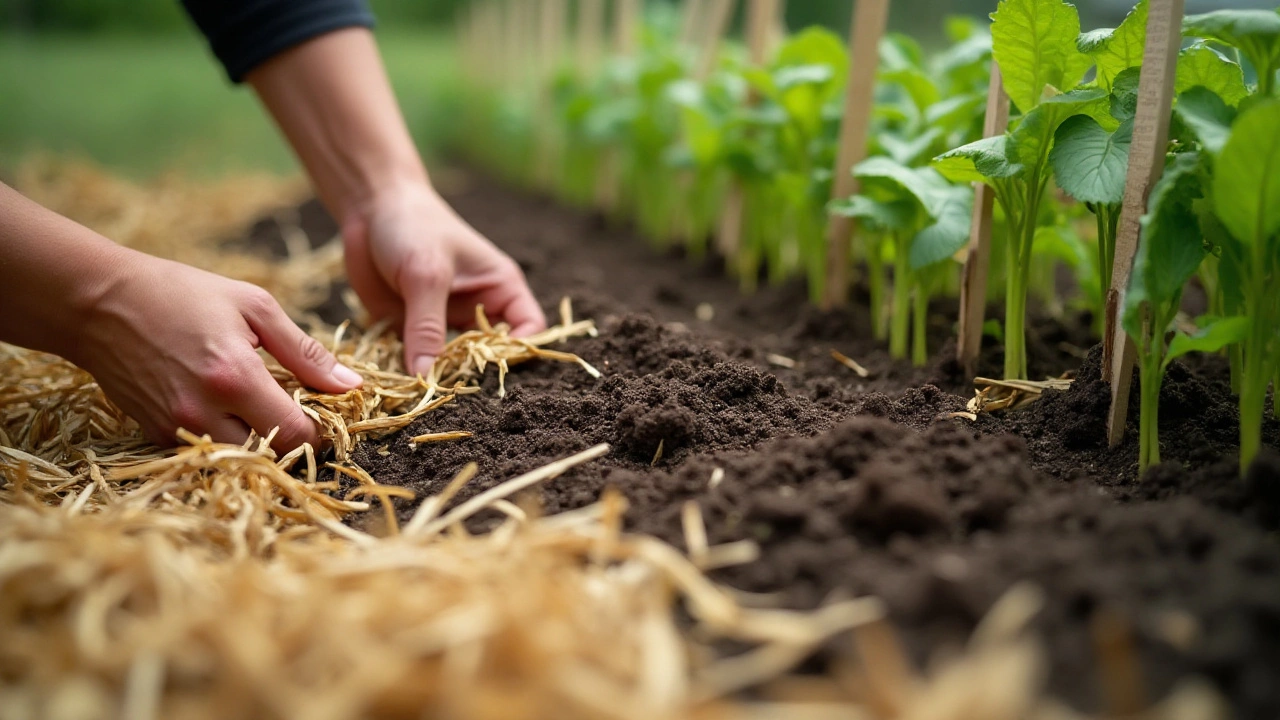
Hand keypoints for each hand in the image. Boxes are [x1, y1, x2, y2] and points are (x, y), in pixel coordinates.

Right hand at [75, 249, 363, 449]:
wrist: (98, 301)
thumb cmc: (181, 293)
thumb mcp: (254, 307)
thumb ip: (305, 351)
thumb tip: (351, 385)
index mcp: (235, 377)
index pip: (298, 435)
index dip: (320, 431)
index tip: (323, 413)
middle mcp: (204, 411)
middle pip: (270, 456)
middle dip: (292, 440)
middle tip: (295, 410)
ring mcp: (176, 427)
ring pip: (238, 459)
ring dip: (259, 442)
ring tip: (260, 407)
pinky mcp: (156, 434)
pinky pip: (207, 450)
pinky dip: (226, 437)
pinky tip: (226, 406)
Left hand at [340, 183, 545, 375]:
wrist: (369, 207)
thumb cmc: (412, 226)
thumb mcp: (426, 274)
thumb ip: (428, 327)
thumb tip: (428, 377)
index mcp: (500, 287)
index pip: (529, 328)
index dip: (518, 349)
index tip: (489, 365)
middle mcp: (478, 308)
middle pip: (491, 353)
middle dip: (474, 371)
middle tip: (450, 385)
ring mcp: (445, 321)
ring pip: (453, 362)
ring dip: (438, 375)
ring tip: (421, 388)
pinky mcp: (413, 329)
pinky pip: (417, 359)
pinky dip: (408, 369)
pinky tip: (396, 376)